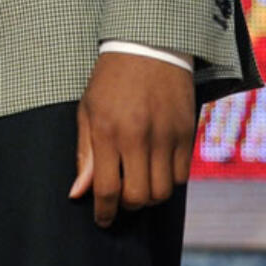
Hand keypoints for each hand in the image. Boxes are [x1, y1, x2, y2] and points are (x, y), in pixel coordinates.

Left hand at [70, 51, 196, 227]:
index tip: (102, 220)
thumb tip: (79, 193)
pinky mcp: (186, 133)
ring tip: (140, 183)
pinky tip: (157, 170)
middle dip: (128, 207)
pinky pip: (181, 176)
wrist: (149, 45)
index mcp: (108, 131)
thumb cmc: (111, 80)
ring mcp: (166, 136)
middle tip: (121, 198)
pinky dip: (169, 182)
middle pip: (139, 197)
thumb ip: (84, 154)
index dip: (103, 212)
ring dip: (150, 197)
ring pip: (163, 192)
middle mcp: (138, 137)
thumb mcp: (88, 111)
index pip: (107, 188)